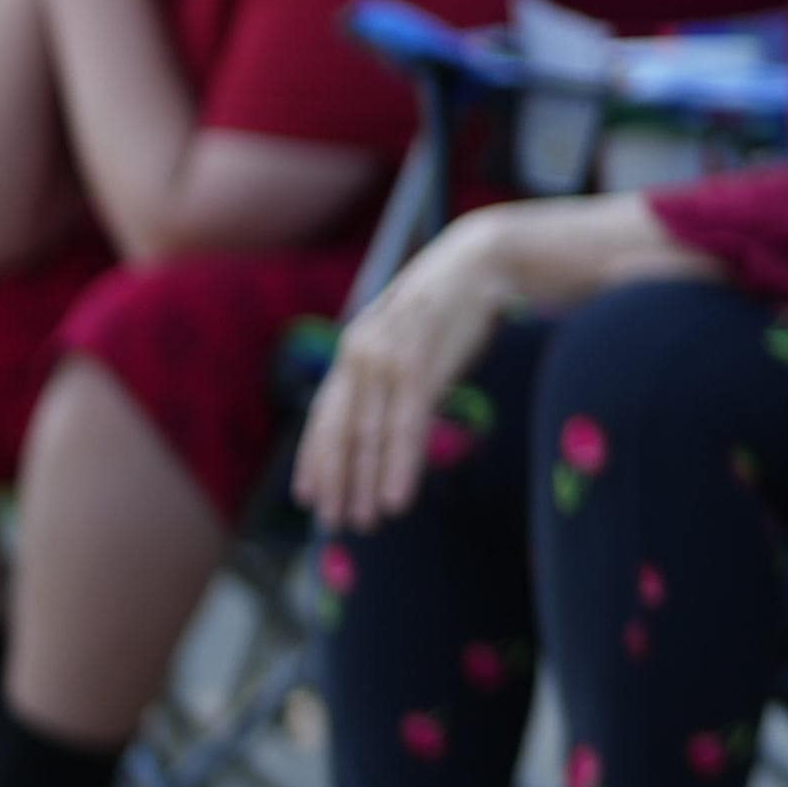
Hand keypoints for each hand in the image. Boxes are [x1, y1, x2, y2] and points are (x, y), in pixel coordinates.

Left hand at [295, 210, 523, 532]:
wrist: (479, 263)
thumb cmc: (449, 305)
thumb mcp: (408, 338)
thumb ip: (390, 372)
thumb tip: (385, 412)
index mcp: (354, 350)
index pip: (325, 416)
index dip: (314, 459)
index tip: (309, 497)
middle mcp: (360, 356)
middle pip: (341, 432)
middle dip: (337, 482)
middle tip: (336, 524)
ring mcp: (387, 362)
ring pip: (370, 437)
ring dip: (366, 484)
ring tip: (365, 522)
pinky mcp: (419, 369)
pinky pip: (405, 430)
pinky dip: (399, 468)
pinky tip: (398, 498)